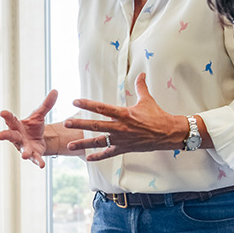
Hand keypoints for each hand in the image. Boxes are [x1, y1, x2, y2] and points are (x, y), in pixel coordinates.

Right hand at [0, 90, 57, 168]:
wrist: (38, 141)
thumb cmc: (33, 127)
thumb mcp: (39, 115)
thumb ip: (46, 104)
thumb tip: (55, 90)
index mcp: (17, 125)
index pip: (10, 119)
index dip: (6, 116)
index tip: (2, 113)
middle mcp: (18, 137)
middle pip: (10, 135)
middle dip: (5, 135)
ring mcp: (24, 147)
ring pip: (22, 149)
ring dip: (23, 152)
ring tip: (24, 155)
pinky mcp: (33, 154)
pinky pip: (35, 159)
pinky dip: (38, 162)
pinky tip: (42, 165)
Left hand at [64, 73, 185, 160]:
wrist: (167, 134)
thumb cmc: (157, 116)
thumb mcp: (147, 100)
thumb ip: (140, 87)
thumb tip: (140, 74)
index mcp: (124, 114)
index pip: (102, 108)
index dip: (88, 104)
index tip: (75, 101)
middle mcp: (120, 127)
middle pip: (96, 125)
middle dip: (80, 124)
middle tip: (66, 123)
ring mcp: (121, 140)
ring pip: (98, 142)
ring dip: (83, 143)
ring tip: (69, 145)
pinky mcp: (124, 149)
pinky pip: (108, 154)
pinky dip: (98, 157)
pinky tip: (87, 158)